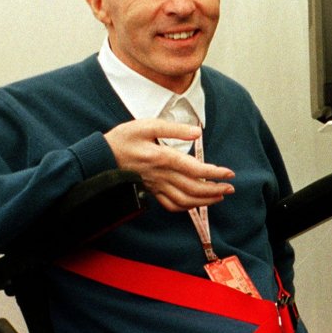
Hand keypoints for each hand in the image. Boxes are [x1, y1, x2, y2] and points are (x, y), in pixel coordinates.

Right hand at [104, 119, 234, 211]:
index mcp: (162, 157)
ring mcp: (156, 186)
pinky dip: (187, 207)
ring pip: (185, 200)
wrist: (100, 157)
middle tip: (231, 188)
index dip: (214, 173)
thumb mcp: (147, 125)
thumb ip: (174, 128)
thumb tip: (197, 132)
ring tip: (220, 197)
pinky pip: (171, 205)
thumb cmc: (123, 138)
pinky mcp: (151, 191)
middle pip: (194, 188)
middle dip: (215, 190)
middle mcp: (161, 175)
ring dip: (205, 201)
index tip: (229, 173)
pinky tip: (197, 203)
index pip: (195, 169)